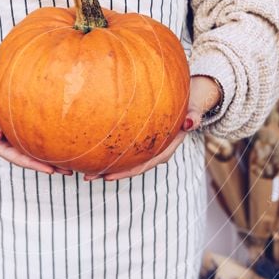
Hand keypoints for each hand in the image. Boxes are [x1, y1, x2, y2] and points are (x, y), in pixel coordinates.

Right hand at [0, 76, 71, 175]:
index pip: (15, 157)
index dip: (32, 164)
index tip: (50, 169)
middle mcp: (7, 144)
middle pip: (28, 160)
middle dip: (48, 167)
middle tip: (68, 171)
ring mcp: (16, 138)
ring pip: (35, 153)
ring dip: (52, 161)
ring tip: (71, 167)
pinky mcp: (23, 131)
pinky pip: (37, 142)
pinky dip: (50, 148)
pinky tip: (64, 151)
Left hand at [91, 76, 222, 181]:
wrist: (190, 101)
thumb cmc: (190, 104)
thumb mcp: (194, 109)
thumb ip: (194, 116)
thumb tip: (190, 122)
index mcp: (166, 149)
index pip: (144, 165)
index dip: (126, 171)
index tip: (108, 176)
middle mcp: (155, 153)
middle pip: (131, 167)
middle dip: (110, 173)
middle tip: (87, 177)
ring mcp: (147, 148)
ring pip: (126, 162)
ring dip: (106, 167)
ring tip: (84, 171)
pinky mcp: (141, 141)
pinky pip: (125, 151)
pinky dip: (110, 154)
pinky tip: (92, 153)